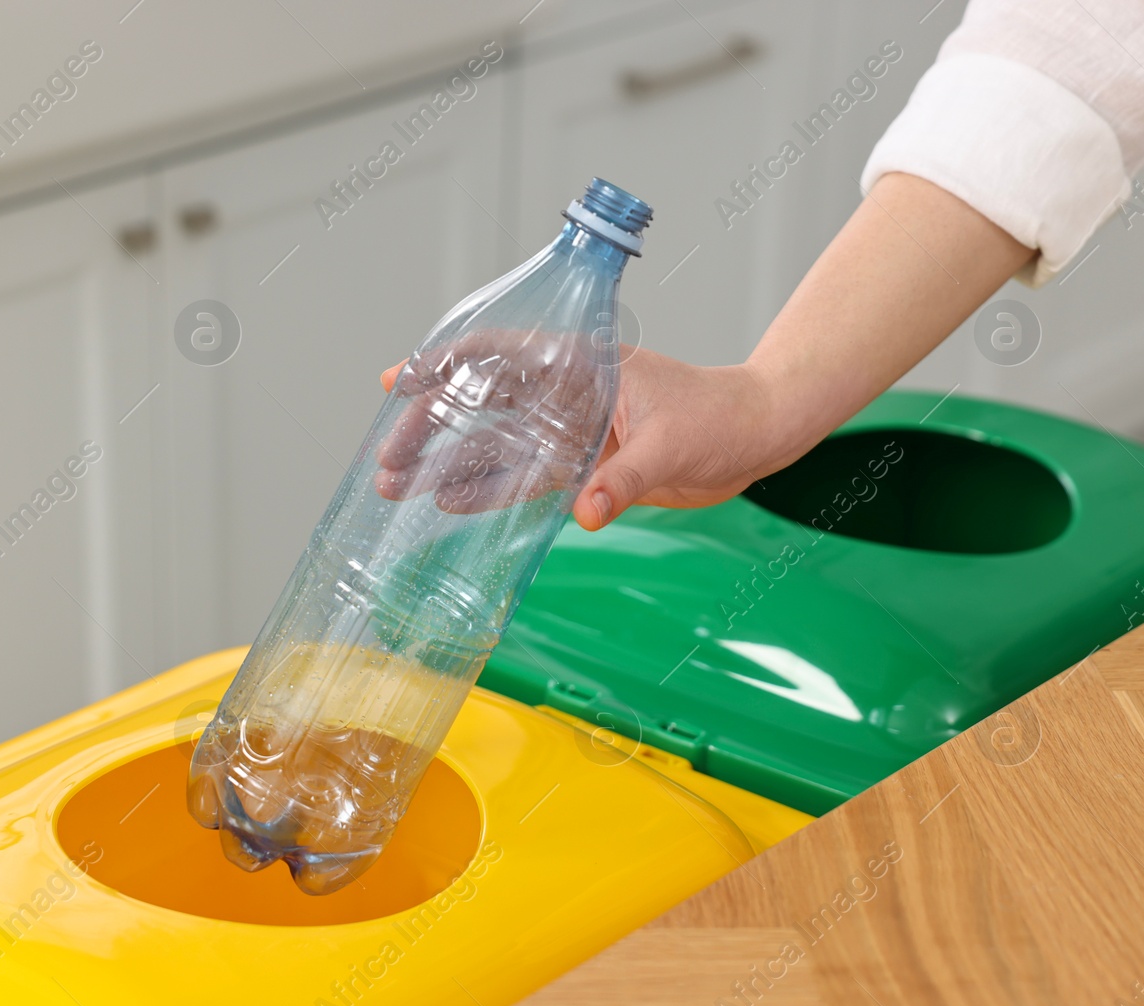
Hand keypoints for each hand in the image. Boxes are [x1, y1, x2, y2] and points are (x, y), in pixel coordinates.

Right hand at [380, 340, 781, 530]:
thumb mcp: (671, 445)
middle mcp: (566, 395)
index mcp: (582, 366)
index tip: (398, 380)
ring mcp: (570, 431)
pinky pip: (523, 480)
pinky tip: (449, 505)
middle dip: (430, 428)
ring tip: (401, 489)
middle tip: (388, 462)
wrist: (755, 439)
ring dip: (449, 465)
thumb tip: (586, 513)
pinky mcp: (583, 466)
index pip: (499, 355)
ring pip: (495, 446)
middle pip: (481, 404)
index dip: (444, 365)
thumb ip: (625, 479)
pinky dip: (487, 492)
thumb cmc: (720, 418)